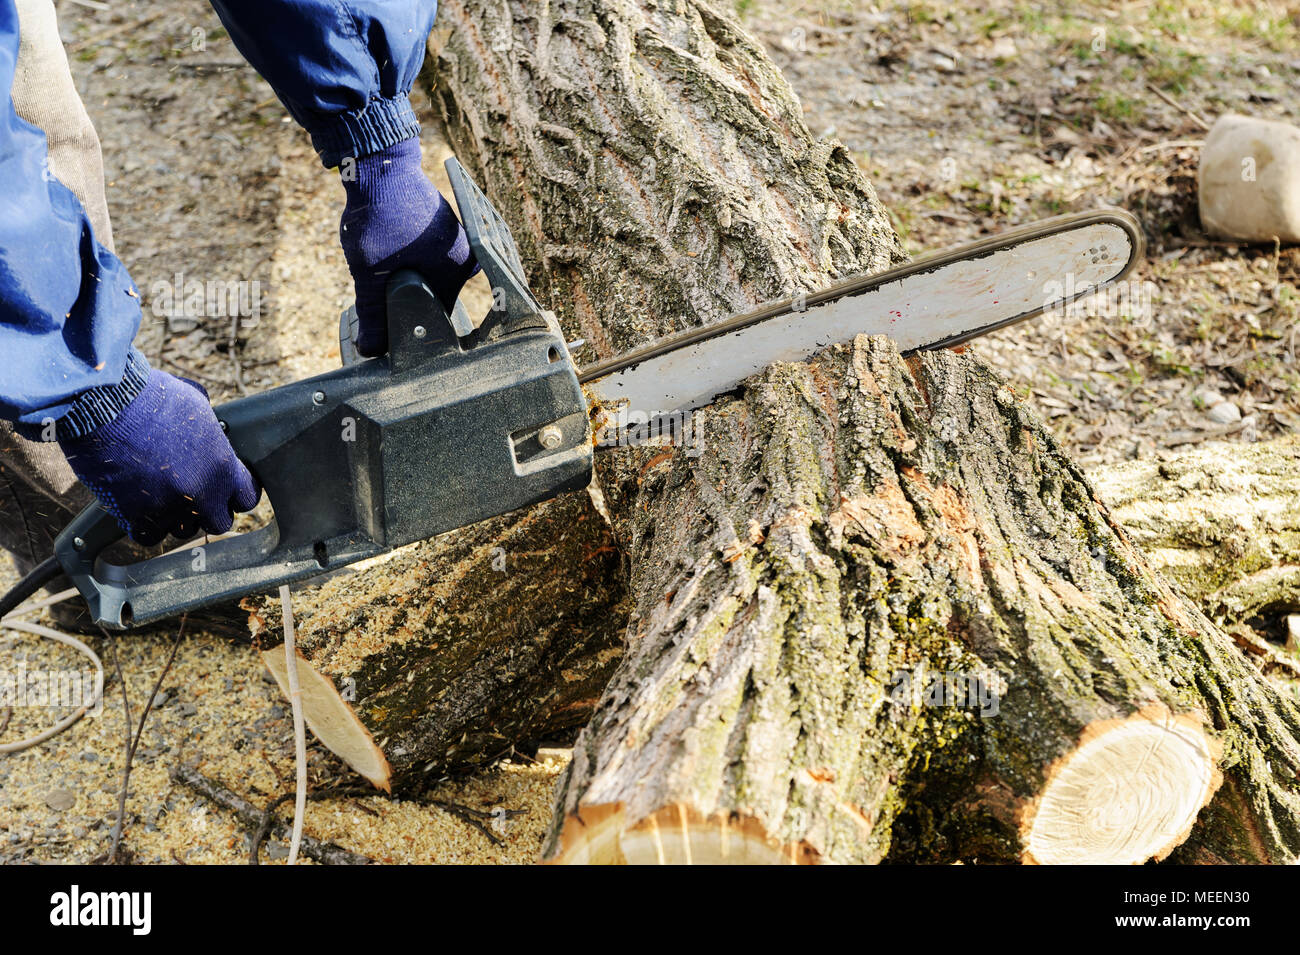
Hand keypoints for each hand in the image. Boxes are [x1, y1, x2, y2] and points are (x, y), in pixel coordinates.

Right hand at [59, 369, 260, 545]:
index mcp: (222, 466)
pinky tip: (142, 509)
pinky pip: (149, 536)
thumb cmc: (150, 397)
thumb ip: (210, 430)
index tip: (227, 491)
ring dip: (177, 519)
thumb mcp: (196, 405)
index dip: (236, 494)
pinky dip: (146, 526)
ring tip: (164, 498)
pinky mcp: (135, 515)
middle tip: (195, 496)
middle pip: (219, 521)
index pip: (247, 497)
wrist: (105, 404)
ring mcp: (168, 507)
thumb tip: (210, 429)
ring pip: (183, 531)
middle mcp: (201, 492)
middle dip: (209, 511)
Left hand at [339, 136, 478, 356]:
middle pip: (430, 295)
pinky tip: (383, 248)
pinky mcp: (439, 225)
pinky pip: (422, 254)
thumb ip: (373, 314)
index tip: (385, 325)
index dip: (407, 324)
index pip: (435, 316)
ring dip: (400, 277)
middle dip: (402, 299)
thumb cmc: (381, 215)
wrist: (377, 162)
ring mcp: (454, 237)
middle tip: (374, 290)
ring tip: (377, 264)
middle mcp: (465, 255)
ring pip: (424, 274)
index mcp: (458, 270)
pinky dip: (402, 258)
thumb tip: (371, 351)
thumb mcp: (370, 275)